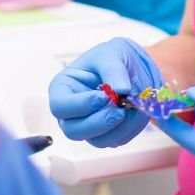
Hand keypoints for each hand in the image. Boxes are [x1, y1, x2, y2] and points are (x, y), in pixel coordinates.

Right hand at [47, 38, 162, 147]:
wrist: (133, 67)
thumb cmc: (114, 57)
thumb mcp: (111, 54)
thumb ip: (113, 70)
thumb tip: (120, 91)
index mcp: (62, 88)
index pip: (60, 106)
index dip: (81, 105)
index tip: (104, 96)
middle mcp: (70, 111)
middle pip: (73, 131)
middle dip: (99, 123)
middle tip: (120, 111)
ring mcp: (87, 125)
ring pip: (96, 140)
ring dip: (118, 127)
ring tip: (133, 108)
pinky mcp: (105, 134)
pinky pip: (114, 141)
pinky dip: (128, 129)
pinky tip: (135, 112)